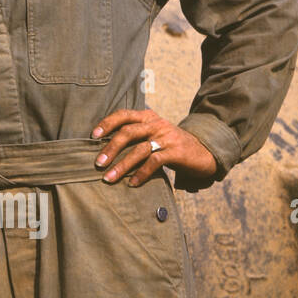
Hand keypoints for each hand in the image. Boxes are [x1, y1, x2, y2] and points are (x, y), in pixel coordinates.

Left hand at [91, 108, 217, 187]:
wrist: (205, 150)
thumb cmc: (171, 144)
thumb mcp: (153, 134)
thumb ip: (135, 135)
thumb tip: (104, 148)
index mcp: (148, 117)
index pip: (124, 115)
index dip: (107, 123)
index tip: (93, 136)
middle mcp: (157, 125)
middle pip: (128, 132)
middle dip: (110, 148)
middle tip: (98, 163)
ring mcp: (167, 138)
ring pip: (139, 149)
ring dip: (122, 165)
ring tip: (108, 178)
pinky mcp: (176, 152)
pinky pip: (154, 162)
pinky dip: (141, 173)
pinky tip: (132, 183)